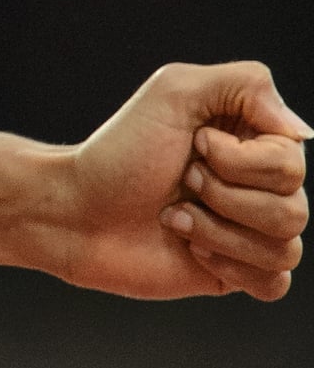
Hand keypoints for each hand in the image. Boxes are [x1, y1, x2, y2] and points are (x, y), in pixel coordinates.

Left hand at [55, 62, 307, 301]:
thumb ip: (247, 84)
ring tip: (175, 217)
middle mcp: (259, 186)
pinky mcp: (235, 273)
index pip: (291, 162)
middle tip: (180, 182)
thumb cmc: (119, 151)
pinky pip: (275, 282)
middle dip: (223, 196)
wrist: (76, 211)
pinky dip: (232, 267)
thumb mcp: (175, 92)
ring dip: (218, 232)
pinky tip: (192, 251)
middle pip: (295, 208)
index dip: (240, 161)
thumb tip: (301, 131)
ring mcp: (248, 231)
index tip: (194, 145)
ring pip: (286, 247)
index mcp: (253, 141)